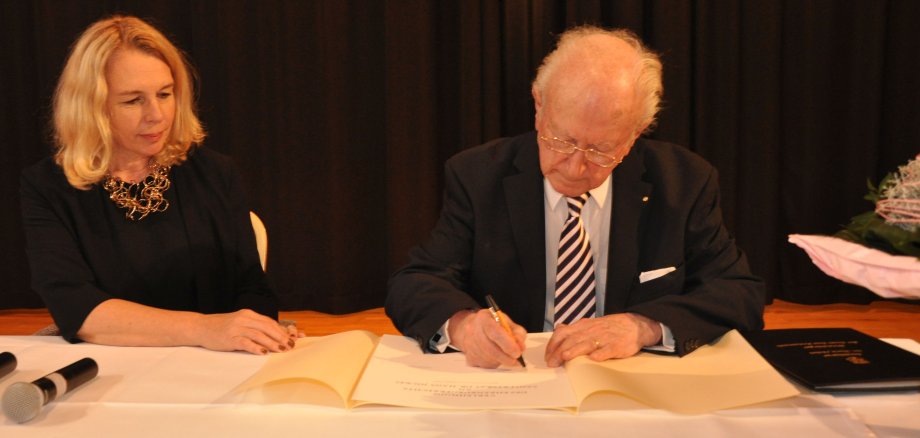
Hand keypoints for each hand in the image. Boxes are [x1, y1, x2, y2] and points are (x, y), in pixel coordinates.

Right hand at [196, 309, 296, 354]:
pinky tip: (263, 352)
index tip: (293, 338)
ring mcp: (236, 328)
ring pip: (259, 335)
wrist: (201, 327)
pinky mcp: (229, 338)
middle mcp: (244, 319)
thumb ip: (255, 327)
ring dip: (272, 343)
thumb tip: (276, 336)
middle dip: (281, 337)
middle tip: (290, 345)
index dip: (282, 330)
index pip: (269, 322)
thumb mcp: (240, 323)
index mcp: (248, 314)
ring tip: (281, 350)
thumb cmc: (223, 327)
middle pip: (267, 327)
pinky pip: (245, 342)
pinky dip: (255, 347)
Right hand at [447, 309, 526, 367]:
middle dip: (506, 357)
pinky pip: (485, 365)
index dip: (507, 344)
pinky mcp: (469, 358)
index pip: (495, 333)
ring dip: (501, 360)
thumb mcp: (507, 323)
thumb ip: (517, 333)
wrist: (473, 329)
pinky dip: (495, 363)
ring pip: (489, 359)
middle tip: (516, 359)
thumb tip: (521, 348)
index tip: (517, 352)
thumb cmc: (493, 325)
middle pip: (491, 349)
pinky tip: (496, 356)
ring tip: (505, 355)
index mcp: (484, 318)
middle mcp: (473, 330)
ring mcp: (469, 345)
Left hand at [544, 313, 661, 366]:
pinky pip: (608, 349)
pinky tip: (594, 359)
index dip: (553, 344)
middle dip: (560, 351)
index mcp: (583, 326)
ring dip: (575, 350)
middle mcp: (591, 331)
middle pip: (572, 340)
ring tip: (566, 357)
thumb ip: (574, 330)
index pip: (563, 333)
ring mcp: (604, 338)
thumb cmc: (608, 328)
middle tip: (552, 363)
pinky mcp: (617, 345)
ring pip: (587, 343)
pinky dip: (601, 354)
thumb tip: (558, 330)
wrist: (634, 325)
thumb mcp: (589, 325)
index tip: (547, 356)